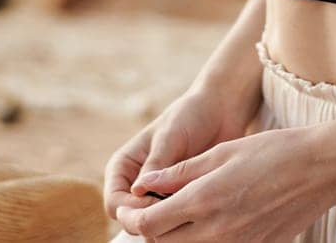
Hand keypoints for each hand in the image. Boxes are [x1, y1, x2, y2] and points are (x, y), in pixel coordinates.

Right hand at [103, 83, 258, 231]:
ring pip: (153, 225)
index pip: (114, 203)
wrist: (220, 111)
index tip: (159, 204)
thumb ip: (155, 164)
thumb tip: (136, 192)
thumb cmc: (190, 116)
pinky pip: (176, 221)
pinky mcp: (179, 199)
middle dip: (151, 221)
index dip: (132, 210)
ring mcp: (158, 194)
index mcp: (124, 166)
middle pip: (131, 219)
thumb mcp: (170, 137)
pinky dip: (184, 220)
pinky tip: (200, 210)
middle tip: (179, 211)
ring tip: (192, 207)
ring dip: (170, 222)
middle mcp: (136, 184)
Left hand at [113, 124, 335, 241]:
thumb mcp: (220, 153)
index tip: (128, 207)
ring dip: (175, 236)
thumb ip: (179, 172)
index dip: (130, 218)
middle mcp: (217, 231)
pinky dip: (203, 239)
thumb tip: (145, 183)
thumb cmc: (271, 152)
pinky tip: (210, 218)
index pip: (149, 225)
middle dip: (150, 228)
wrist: (320, 170)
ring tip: (178, 211)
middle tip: (151, 207)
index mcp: (204, 201)